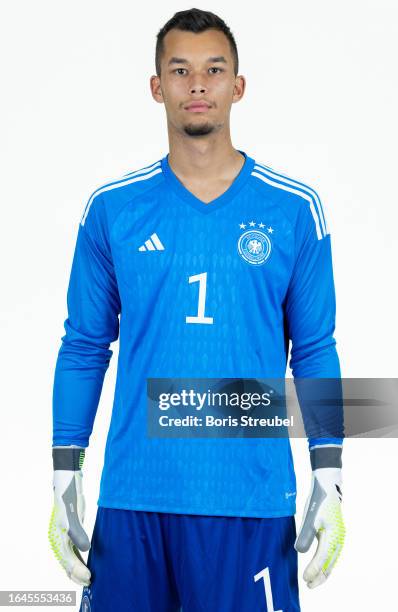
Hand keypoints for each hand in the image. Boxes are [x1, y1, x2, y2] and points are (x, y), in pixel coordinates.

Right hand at [48, 447, 90, 585]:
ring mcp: (62, 535)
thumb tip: (85, 549)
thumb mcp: (74, 515)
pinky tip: (86, 562)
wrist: (68, 484)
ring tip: (88, 577)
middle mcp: (57, 539)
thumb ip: (79, 533)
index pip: (67, 560)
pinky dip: (78, 559)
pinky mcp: (69, 531)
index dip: (78, 570)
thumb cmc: (70, 498)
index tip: (89, 577)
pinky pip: (71, 550)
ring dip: (77, 568)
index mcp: (57, 537)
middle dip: (77, 574)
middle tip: (90, 582)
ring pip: (68, 558)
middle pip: (66, 563)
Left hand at [295, 467, 344, 588]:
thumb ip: (306, 534)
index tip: (305, 578)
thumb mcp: (310, 516)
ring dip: (323, 572)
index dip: (314, 569)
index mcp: (333, 535)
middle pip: (330, 563)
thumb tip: (300, 552)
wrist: (328, 487)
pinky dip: (326, 563)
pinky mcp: (336, 535)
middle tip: (309, 585)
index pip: (323, 557)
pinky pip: (332, 554)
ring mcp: (339, 537)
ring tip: (313, 581)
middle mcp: (339, 539)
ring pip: (332, 560)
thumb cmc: (318, 500)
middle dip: (320, 576)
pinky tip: (319, 567)